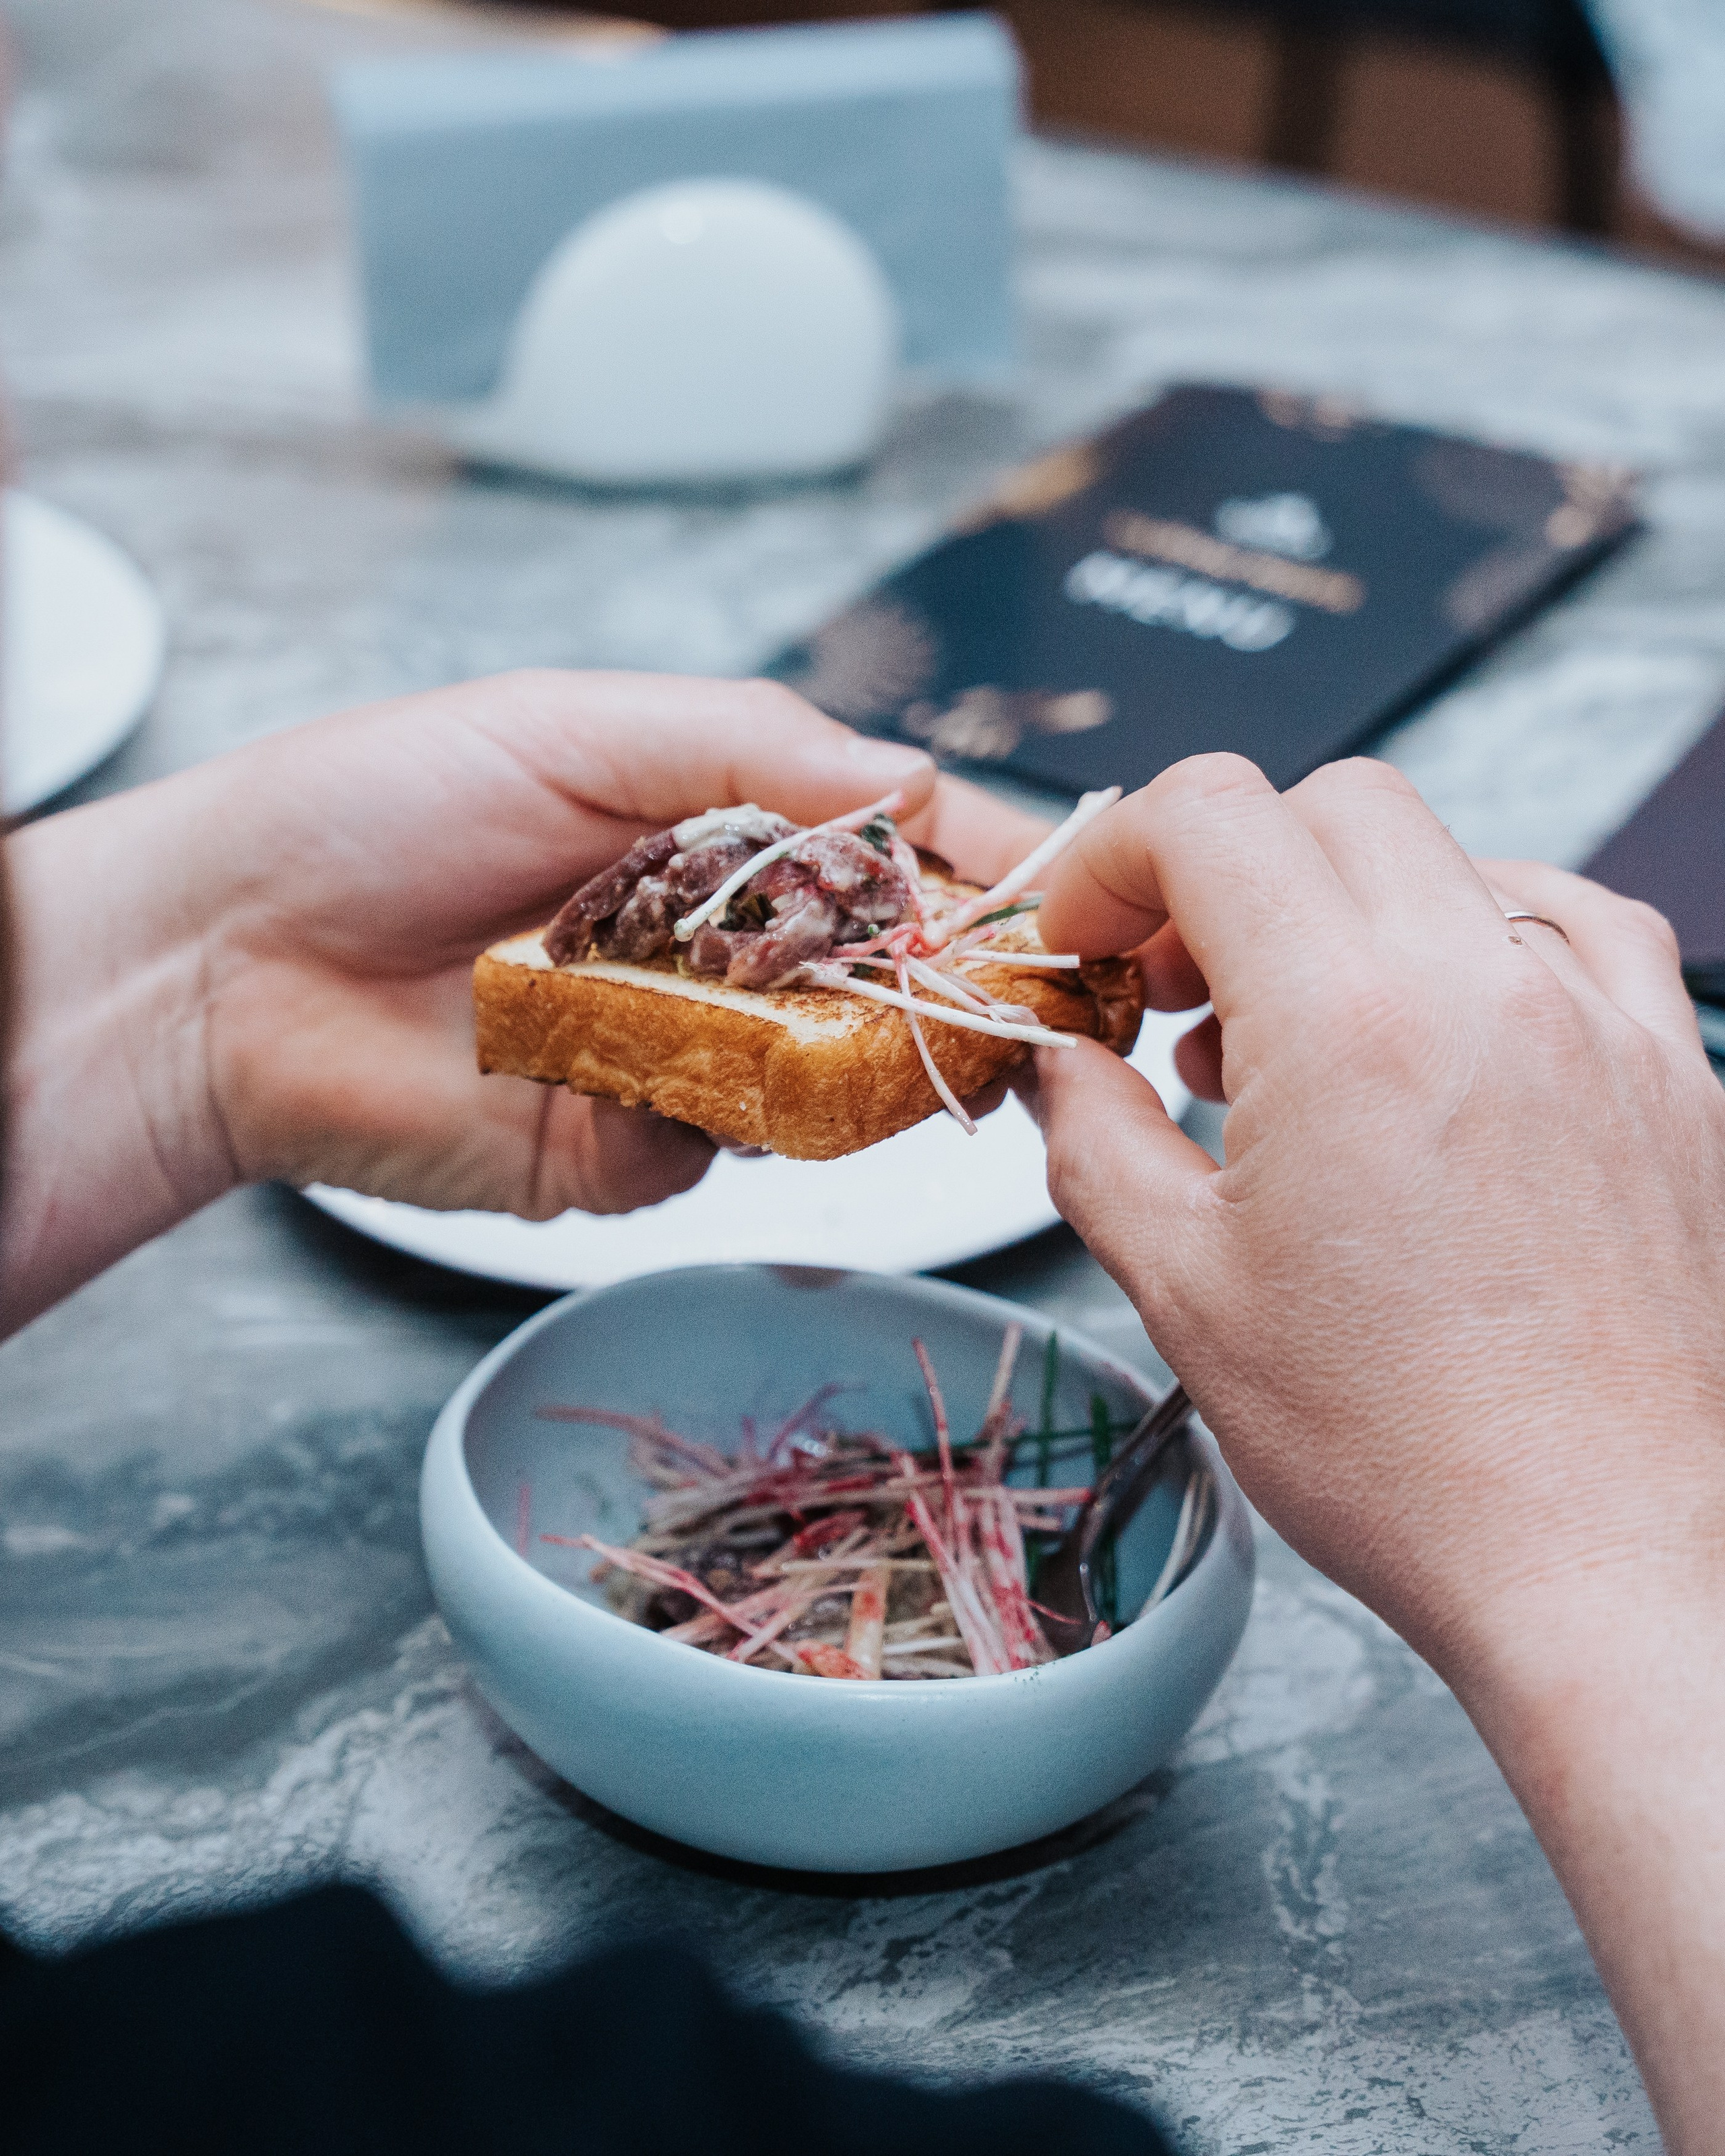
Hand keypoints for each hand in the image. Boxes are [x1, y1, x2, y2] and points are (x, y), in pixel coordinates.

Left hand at [1, 670, 1042, 1331]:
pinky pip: (731, 1147)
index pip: (895, 844)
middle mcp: (725, 946)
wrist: (224, 966)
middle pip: (894, 973)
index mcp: (722, 828)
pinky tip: (667, 1062)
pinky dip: (726, 1111)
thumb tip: (921, 780)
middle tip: (1006, 978)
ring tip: (823, 1003)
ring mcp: (689, 1056)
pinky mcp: (634, 1151)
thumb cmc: (377, 808)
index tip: (1067, 887)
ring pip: (833, 1074)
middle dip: (954, 976)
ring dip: (848, 1046)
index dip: (987, 866)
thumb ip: (754, 747)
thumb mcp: (573, 726)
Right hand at [1022, 753, 1724, 2151]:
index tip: (1090, 937)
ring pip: (1454, 855)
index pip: (1211, 812)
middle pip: (1332, 807)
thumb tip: (1062, 1067)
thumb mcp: (1184, 1294)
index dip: (1115, 853)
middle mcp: (1489, 985)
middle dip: (1224, 871)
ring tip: (1298, 1032)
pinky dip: (1486, 936)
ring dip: (1348, 906)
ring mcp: (1602, 1022)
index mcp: (1350, 1022)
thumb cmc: (1409, 1455)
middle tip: (1174, 989)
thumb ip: (1096, 1142)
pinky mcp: (1675, 1077)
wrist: (1610, 1563)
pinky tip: (1450, 1019)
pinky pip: (1580, 929)